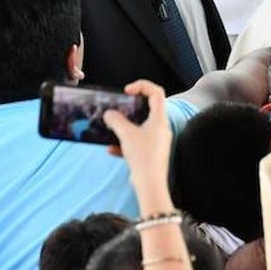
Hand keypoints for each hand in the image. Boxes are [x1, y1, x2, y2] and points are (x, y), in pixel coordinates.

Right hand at [104, 80, 169, 200]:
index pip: (156, 92)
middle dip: (131, 107)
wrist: (150, 183)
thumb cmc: (144, 157)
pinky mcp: (150, 152)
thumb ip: (116, 121)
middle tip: (119, 107)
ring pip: (140, 126)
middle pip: (148, 108)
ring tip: (112, 128)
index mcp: (160, 119)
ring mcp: (156, 140)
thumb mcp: (126, 134)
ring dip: (125, 126)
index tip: (127, 91)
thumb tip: (109, 114)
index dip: (142, 86)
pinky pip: (136, 142)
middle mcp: (161, 128)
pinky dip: (124, 143)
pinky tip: (111, 150)